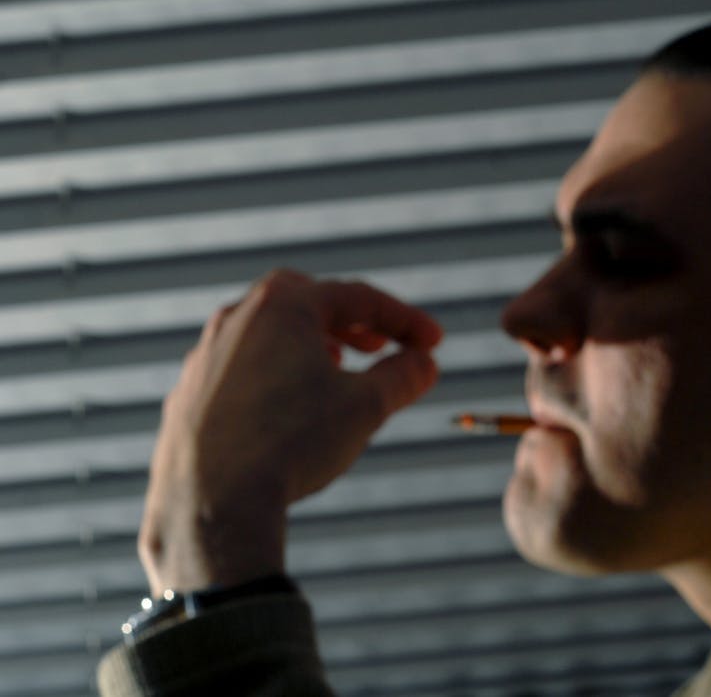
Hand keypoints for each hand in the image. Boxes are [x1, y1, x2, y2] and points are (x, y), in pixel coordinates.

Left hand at [137, 269, 442, 594]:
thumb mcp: (367, 406)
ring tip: (332, 373)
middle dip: (348, 322)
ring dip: (306, 348)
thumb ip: (403, 376)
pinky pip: (237, 374)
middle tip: (376, 345)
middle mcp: (235, 319)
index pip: (358, 298)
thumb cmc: (293, 444)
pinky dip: (270, 379)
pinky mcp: (186, 398)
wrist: (212, 503)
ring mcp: (203, 358)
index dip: (405, 319)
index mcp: (282, 306)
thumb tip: (424, 364)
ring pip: (265, 337)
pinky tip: (285, 412)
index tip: (433, 344)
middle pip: (303, 303)